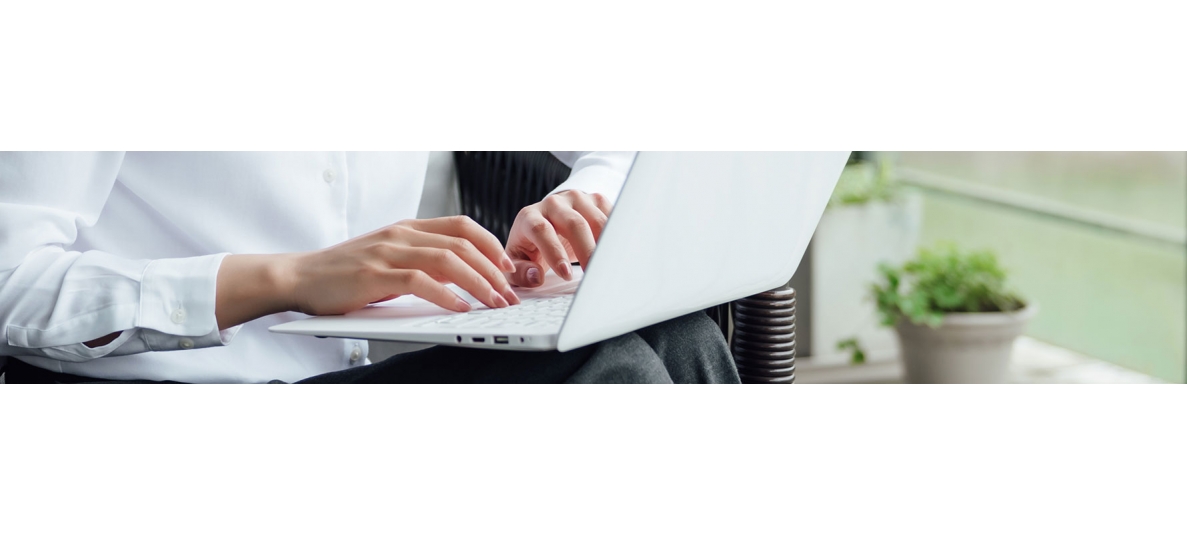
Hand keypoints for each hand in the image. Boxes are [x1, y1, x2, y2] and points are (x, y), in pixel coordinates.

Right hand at [215, 216, 519, 329]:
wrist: (299, 277)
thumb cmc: (345, 274)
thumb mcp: (390, 259)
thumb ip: (422, 262)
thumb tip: (463, 277)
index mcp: (408, 228)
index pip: (462, 225)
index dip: (491, 245)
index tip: (508, 268)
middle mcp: (401, 234)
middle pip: (462, 243)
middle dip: (493, 269)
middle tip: (510, 293)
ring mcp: (388, 252)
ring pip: (448, 260)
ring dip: (478, 283)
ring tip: (495, 302)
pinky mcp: (375, 274)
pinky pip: (420, 281)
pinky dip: (445, 294)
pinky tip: (461, 307)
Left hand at [504, 190, 612, 286]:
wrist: (547, 221)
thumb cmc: (531, 246)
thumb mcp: (518, 260)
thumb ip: (521, 272)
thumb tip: (536, 277)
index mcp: (530, 216)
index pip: (541, 230)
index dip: (554, 252)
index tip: (566, 274)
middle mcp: (553, 204)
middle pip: (574, 224)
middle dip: (587, 251)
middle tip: (594, 273)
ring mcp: (576, 199)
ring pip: (596, 220)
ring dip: (605, 244)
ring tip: (609, 266)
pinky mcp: (595, 201)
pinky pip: (611, 216)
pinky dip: (616, 235)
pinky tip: (617, 252)